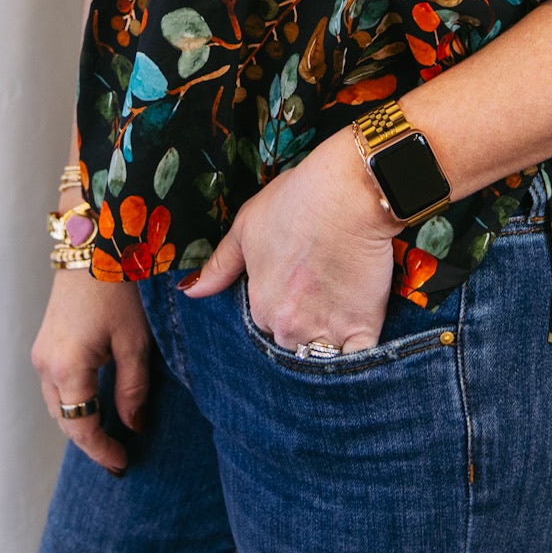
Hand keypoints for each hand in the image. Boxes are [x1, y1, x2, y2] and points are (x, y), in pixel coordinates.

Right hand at [31, 268, 150, 474]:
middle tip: (118, 457)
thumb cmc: (119, 288)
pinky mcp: (45, 341)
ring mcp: (41, 352)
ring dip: (79, 421)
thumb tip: (134, 426)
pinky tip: (95, 403)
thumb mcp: (135, 341)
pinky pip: (55, 385)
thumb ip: (133, 388)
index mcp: (67, 367)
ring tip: (109, 436)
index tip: (122, 465)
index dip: (101, 450)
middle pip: (64, 418)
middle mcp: (45, 364)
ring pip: (56, 403)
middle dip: (89, 440)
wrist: (94, 242)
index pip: (80, 425)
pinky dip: (73, 400)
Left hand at [183, 129, 400, 352]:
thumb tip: (188, 292)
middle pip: (294, 342)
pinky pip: (356, 359)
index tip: (297, 284)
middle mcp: (288, 327)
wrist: (348, 193)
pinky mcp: (363, 329)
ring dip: (328, 340)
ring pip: (323, 354)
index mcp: (260, 307)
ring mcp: (327, 331)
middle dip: (303, 325)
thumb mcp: (246, 227)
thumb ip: (219, 266)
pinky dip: (356, 355)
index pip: (267, 324)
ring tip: (341, 306)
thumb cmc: (296, 201)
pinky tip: (359, 328)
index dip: (282, 305)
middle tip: (321, 292)